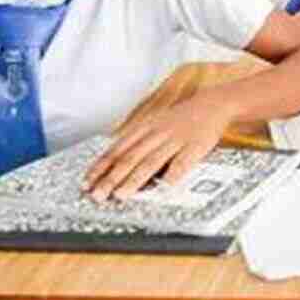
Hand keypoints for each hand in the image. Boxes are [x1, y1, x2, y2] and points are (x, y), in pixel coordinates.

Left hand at [84, 97, 232, 200]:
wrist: (213, 104)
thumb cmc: (180, 119)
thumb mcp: (155, 123)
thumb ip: (137, 141)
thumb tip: (112, 163)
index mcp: (144, 128)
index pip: (117, 149)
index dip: (100, 167)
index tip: (86, 183)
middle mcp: (157, 133)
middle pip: (130, 157)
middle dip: (111, 178)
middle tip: (98, 195)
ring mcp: (175, 140)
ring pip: (151, 161)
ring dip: (134, 179)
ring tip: (121, 195)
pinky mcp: (195, 147)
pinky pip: (182, 163)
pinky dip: (172, 175)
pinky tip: (164, 187)